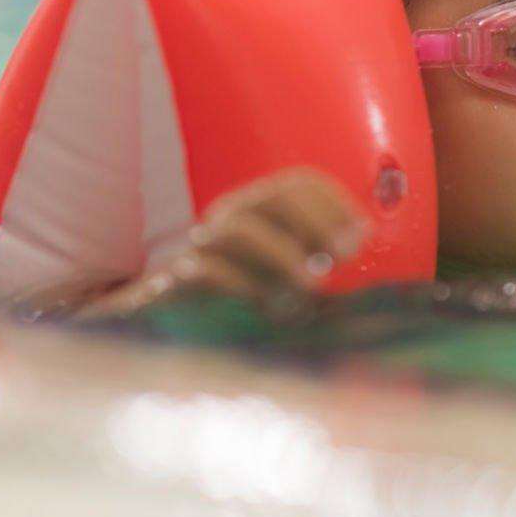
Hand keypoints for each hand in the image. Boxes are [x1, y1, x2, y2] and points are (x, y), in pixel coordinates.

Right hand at [74, 167, 370, 318]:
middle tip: (344, 255)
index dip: (332, 202)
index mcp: (252, 214)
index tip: (361, 234)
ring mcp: (196, 252)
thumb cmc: (230, 306)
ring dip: (282, 252)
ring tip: (311, 285)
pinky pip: (201, 271)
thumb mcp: (277, 279)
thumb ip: (314, 258)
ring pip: (238, 228)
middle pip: (271, 198)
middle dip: (315, 221)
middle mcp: (224, 223)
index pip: (295, 184)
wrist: (154, 332)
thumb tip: (360, 236)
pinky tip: (266, 309)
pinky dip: (240, 285)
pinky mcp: (172, 286)